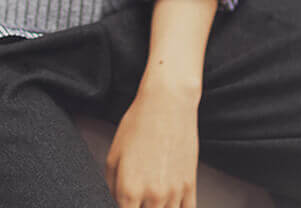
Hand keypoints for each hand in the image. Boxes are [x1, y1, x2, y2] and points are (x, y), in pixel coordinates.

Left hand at [105, 78, 199, 206]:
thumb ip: (110, 185)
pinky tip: (170, 202)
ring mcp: (174, 193)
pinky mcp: (190, 185)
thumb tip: (112, 200)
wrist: (168, 103)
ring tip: (151, 198)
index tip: (123, 202)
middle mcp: (153, 196)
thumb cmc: (139, 123)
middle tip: (137, 198)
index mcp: (129, 190)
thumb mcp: (113, 154)